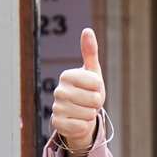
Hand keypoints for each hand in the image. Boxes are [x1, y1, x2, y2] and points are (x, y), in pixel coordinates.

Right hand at [50, 28, 105, 152]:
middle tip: (89, 103)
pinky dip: (84, 126)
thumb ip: (90, 52)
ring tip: (83, 111)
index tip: (93, 89)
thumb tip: (87, 30)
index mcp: (67, 76)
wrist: (80, 115)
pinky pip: (81, 126)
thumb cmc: (88, 92)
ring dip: (90, 115)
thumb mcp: (93, 72)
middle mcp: (58, 90)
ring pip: (89, 114)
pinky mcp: (57, 124)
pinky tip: (78, 121)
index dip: (99, 88)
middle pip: (94, 100)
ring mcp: (56, 108)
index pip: (96, 83)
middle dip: (96, 104)